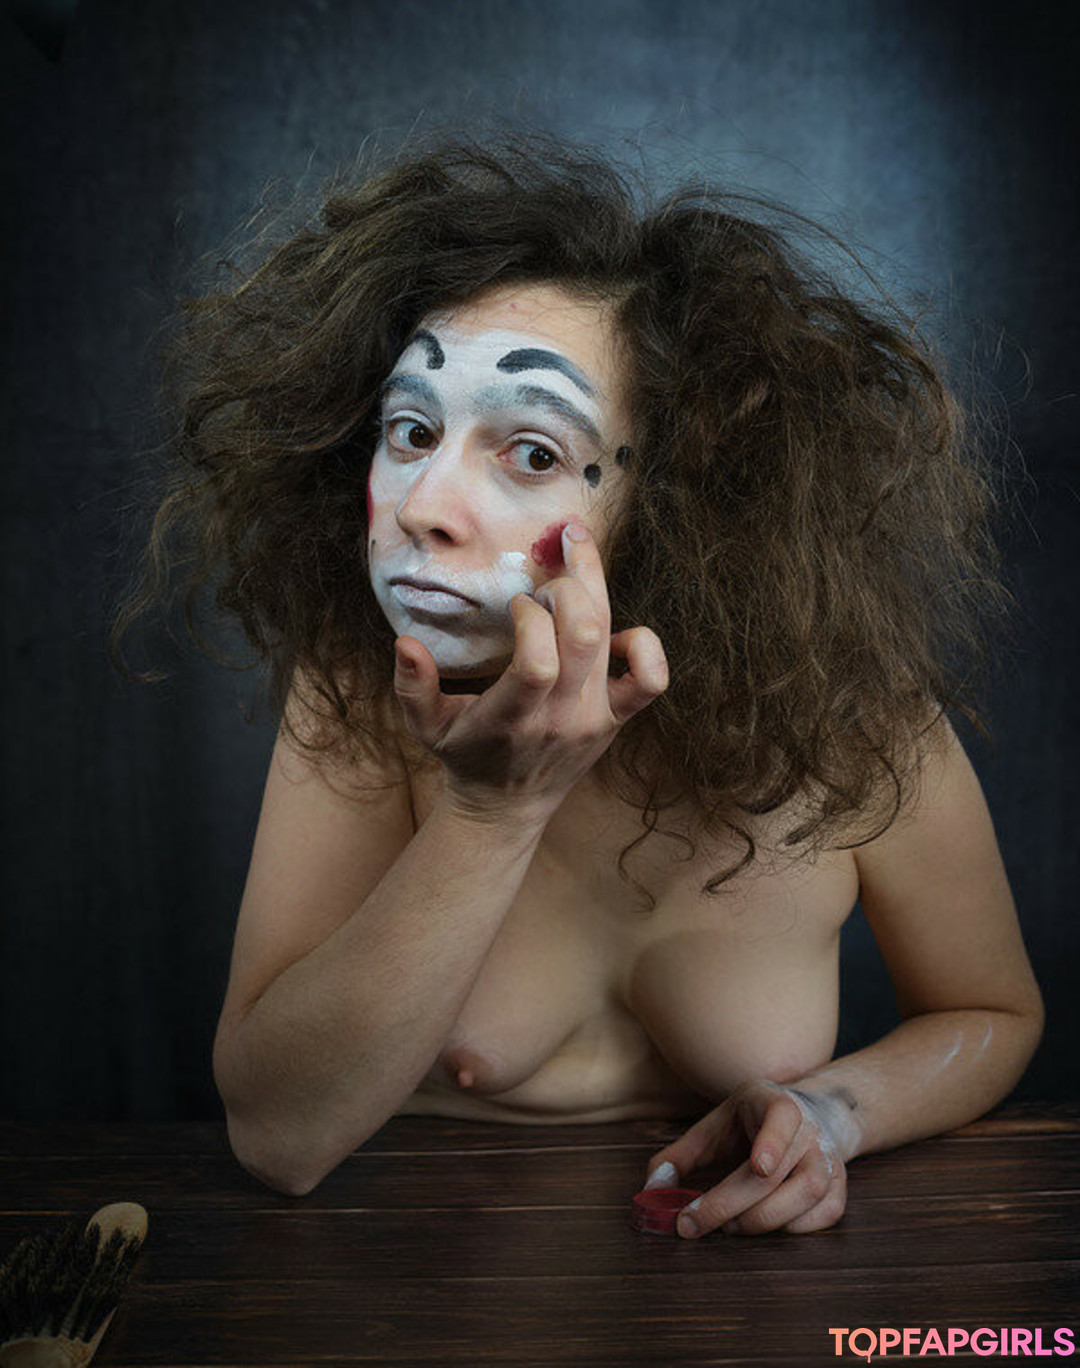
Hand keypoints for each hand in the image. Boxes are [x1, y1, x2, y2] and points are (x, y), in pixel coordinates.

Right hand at [392, 522, 667, 823]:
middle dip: (566, 590)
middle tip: (545, 586)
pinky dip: (643, 644)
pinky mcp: (618, 718)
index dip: (531, 618)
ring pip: (614, 640)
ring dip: (596, 595)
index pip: (537, 662)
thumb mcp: (426, 726)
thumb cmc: (466, 754)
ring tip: (573, 579)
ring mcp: (594, 717)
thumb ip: (411, 686)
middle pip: (585, 635)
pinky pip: (652, 678)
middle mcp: (560, 716)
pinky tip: (615, 631)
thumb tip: (404, 643)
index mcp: (512, 717)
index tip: (515, 604)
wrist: (508, 806)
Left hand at [642, 1079, 858, 1237]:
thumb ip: (678, 1157)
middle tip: (695, 1222)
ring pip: (808, 1194)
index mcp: (775, 1104)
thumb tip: (651, 1192)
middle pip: (778, 1172)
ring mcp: (829, 1158)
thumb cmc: (749, 1126)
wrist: (808, 1118)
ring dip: (765, 1219)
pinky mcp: (840, 1186)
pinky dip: (795, 1228)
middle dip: (732, 1203)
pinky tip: (766, 1227)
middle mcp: (809, 1130)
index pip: (781, 1116)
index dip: (772, 1141)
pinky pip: (826, 1215)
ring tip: (731, 1226)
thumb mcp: (712, 1126)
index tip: (759, 1167)